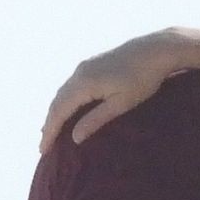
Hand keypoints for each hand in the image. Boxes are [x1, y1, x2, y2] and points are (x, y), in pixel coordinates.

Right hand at [39, 28, 199, 153]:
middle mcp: (79, 72)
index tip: (43, 150)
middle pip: (57, 101)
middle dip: (49, 124)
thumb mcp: (121, 104)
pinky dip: (64, 102)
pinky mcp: (92, 64)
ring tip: (50, 131)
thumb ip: (96, 120)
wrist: (156, 49)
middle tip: (43, 146)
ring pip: (63, 93)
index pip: (59, 111)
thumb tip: (75, 138)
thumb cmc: (143, 79)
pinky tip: (67, 110)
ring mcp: (84, 66)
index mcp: (84, 83)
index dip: (50, 131)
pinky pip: (71, 86)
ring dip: (55, 112)